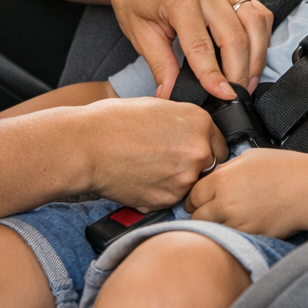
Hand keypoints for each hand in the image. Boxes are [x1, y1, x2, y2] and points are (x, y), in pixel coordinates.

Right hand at [78, 98, 228, 211]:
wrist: (87, 145)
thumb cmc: (114, 122)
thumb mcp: (159, 107)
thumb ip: (184, 122)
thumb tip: (194, 133)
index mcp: (200, 122)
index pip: (220, 143)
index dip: (204, 147)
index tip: (191, 150)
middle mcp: (199, 150)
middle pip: (210, 165)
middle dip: (193, 165)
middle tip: (167, 160)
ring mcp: (184, 178)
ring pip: (190, 184)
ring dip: (177, 181)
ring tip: (149, 167)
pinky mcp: (167, 200)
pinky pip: (171, 198)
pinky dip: (160, 193)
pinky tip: (142, 178)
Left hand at [101, 0, 272, 99]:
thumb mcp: (139, 33)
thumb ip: (160, 65)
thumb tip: (170, 95)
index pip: (202, 47)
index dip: (214, 77)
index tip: (223, 97)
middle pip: (236, 37)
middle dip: (240, 73)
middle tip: (236, 96)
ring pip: (255, 23)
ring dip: (256, 56)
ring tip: (248, 81)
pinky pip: (258, 12)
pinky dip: (261, 37)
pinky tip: (252, 56)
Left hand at [184, 148, 307, 237]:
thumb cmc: (285, 169)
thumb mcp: (250, 157)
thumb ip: (226, 169)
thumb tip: (214, 178)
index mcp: (222, 180)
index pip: (192, 195)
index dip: (195, 197)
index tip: (200, 198)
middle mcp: (225, 204)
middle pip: (196, 216)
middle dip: (201, 212)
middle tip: (212, 208)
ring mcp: (237, 224)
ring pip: (211, 231)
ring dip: (215, 225)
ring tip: (229, 216)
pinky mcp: (250, 237)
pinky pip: (230, 238)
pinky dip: (232, 233)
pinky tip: (243, 223)